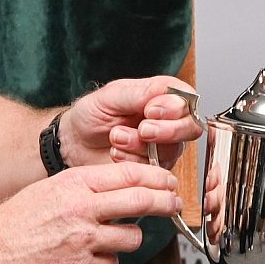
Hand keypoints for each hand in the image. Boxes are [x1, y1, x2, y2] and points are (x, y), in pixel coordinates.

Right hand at [0, 162, 180, 263]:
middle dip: (166, 202)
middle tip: (174, 205)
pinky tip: (85, 259)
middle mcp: (82, 208)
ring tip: (107, 238)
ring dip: (127, 238)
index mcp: (74, 182)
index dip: (158, 177)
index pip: (130, 173)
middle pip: (143, 200)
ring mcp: (82, 239)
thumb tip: (125, 187)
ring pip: (133, 236)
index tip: (169, 182)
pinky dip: (105, 263)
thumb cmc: (15, 221)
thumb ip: (86, 187)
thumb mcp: (51, 189)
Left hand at [63, 77, 201, 169]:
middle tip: (143, 129)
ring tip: (116, 138)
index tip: (151, 110)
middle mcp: (168, 122)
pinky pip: (156, 170)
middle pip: (190, 128)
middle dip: (167, 131)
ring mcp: (162, 147)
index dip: (174, 108)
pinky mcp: (153, 169)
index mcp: (162, 97)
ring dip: (141, 146)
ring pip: (172, 151)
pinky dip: (134, 162)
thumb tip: (171, 94)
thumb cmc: (92, 114)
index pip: (187, 101)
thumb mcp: (112, 95)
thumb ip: (142, 93)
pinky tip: (116, 153)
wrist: (74, 143)